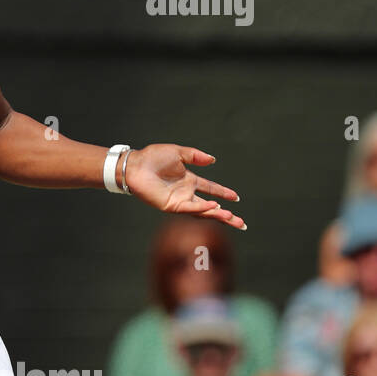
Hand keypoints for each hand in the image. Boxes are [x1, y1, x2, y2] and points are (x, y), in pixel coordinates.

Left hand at [122, 145, 245, 230]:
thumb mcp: (178, 152)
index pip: (210, 189)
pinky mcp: (171, 205)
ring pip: (202, 211)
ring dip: (217, 215)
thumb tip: (213, 160)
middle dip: (226, 214)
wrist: (135, 165)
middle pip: (210, 206)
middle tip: (242, 223)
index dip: (223, 193)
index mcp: (188, 180)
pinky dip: (202, 208)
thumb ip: (195, 156)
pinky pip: (189, 208)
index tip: (236, 197)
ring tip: (233, 219)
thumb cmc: (152, 157)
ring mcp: (179, 200)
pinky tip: (214, 207)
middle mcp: (186, 192)